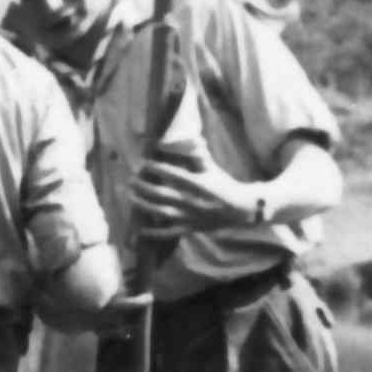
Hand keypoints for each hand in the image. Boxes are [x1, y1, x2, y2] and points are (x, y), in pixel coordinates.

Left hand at [129, 136, 246, 237]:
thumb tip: (190, 138)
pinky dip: (153, 233)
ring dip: (142, 204)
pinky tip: (140, 229)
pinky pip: (168, 233)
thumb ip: (199, 155)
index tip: (143, 162)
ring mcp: (189, 217)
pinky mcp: (189, 229)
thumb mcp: (212, 168)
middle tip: (131, 178)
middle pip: (161, 193)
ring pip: (160, 212)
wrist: (241, 209)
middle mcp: (192, 201)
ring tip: (130, 195)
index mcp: (198, 184)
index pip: (172, 174)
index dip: (155, 168)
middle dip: (143, 185)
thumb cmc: (223, 185)